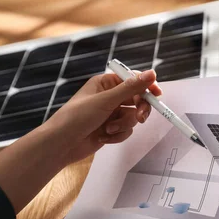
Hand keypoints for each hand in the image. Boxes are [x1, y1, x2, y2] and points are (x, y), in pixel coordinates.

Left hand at [45, 70, 161, 163]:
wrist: (62, 144)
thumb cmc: (77, 117)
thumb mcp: (106, 100)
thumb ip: (131, 88)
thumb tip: (152, 73)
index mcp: (106, 83)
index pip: (133, 80)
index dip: (146, 86)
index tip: (157, 94)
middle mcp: (109, 97)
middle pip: (137, 99)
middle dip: (139, 110)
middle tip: (140, 118)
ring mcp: (111, 113)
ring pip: (133, 117)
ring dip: (123, 125)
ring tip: (109, 129)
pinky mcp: (111, 129)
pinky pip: (126, 130)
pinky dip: (118, 135)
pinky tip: (104, 136)